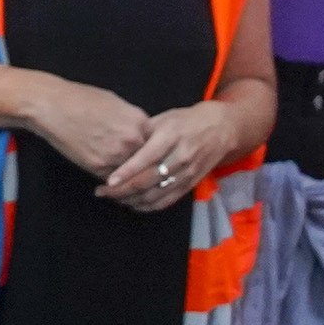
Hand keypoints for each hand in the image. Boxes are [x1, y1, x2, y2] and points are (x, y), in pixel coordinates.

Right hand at [16, 74, 152, 178]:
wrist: (51, 105)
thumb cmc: (79, 99)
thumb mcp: (114, 102)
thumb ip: (132, 120)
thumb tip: (139, 132)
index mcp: (139, 121)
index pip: (156, 144)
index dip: (150, 150)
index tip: (146, 155)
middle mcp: (132, 139)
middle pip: (146, 161)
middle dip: (141, 166)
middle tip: (140, 173)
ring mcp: (115, 154)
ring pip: (130, 173)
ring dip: (127, 177)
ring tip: (125, 179)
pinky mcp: (97, 166)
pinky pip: (112, 178)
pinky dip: (111, 179)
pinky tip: (107, 176)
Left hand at [97, 100, 232, 211]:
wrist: (220, 129)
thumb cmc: (184, 121)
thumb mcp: (162, 119)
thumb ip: (141, 132)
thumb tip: (116, 145)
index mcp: (171, 137)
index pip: (146, 158)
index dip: (126, 172)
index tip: (108, 181)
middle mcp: (180, 157)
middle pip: (148, 180)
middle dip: (122, 189)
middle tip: (102, 191)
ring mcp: (187, 173)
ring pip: (156, 194)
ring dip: (132, 199)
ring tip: (112, 197)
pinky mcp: (191, 184)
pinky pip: (167, 200)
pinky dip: (148, 206)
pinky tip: (133, 204)